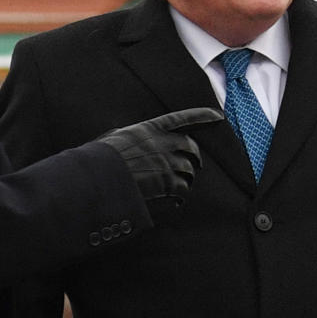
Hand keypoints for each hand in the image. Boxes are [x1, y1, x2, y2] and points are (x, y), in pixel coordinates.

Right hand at [98, 107, 221, 217]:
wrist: (99, 178)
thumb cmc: (100, 158)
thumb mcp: (114, 138)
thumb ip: (130, 137)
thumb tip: (129, 140)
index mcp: (149, 129)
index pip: (181, 118)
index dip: (202, 116)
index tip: (218, 116)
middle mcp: (162, 143)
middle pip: (190, 146)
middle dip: (195, 156)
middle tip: (196, 164)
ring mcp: (166, 163)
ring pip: (189, 169)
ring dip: (188, 177)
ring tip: (183, 184)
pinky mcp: (167, 183)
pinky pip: (183, 188)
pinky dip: (181, 196)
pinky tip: (176, 201)